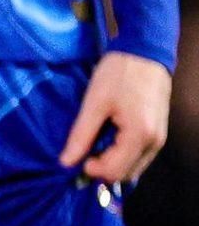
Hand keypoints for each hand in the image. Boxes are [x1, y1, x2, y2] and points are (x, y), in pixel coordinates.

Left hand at [61, 51, 171, 183]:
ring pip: (133, 167)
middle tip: (87, 148)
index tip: (80, 153)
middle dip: (103, 168)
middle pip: (125, 174)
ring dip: (112, 162)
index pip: (114, 172)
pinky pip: (139, 155)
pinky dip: (122, 154)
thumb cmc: (119, 73)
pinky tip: (109, 138)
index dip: (92, 169)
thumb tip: (66, 163)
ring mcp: (159, 137)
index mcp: (140, 134)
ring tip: (98, 141)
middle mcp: (155, 140)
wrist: (146, 51)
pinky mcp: (158, 131)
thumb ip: (81, 136)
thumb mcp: (94, 103)